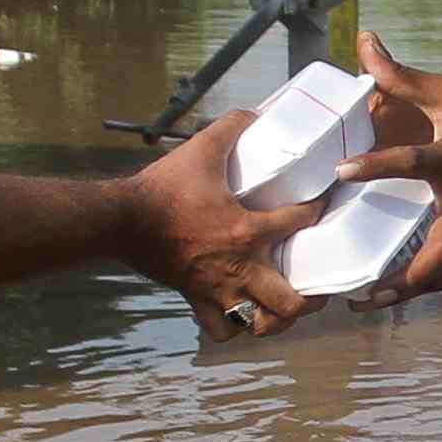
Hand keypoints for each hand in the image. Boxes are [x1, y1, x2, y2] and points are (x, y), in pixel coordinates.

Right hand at [115, 112, 329, 338]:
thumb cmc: (163, 186)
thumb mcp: (201, 148)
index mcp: (247, 230)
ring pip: (262, 324)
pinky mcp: (196, 299)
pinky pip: (221, 330)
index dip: (318, 210)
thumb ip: (232, 126)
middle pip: (291, 302)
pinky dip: (235, 327)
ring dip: (278, 319)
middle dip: (312, 297)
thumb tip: (255, 112)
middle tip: (319, 283)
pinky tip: (243, 312)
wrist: (120, 219)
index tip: (321, 204)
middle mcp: (239, 267)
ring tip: (286, 306)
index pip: (301, 222)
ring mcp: (218, 289)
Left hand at [339, 30, 441, 305]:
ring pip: (441, 274)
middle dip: (400, 278)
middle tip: (357, 291)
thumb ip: (402, 74)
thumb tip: (365, 41)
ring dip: (405, 293)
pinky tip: (391, 293)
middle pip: (437, 254)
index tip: (341, 170)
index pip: (415, 163)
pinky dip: (420, 287)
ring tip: (364, 302)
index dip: (378, 166)